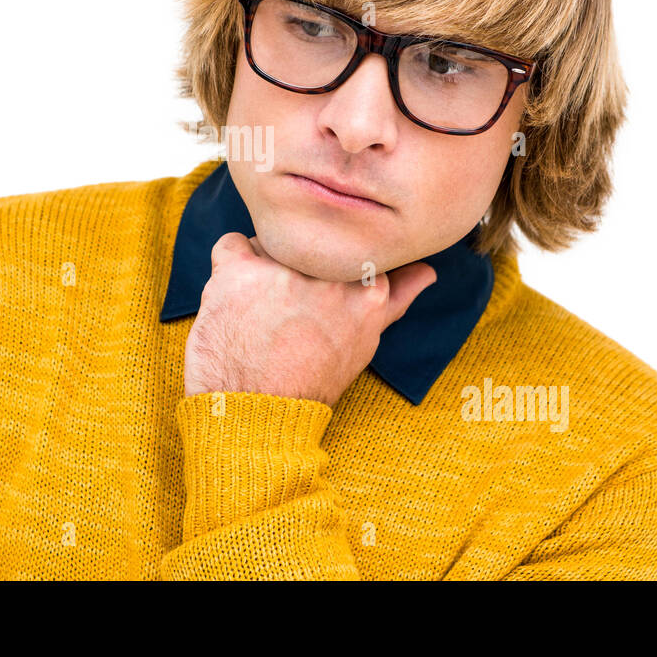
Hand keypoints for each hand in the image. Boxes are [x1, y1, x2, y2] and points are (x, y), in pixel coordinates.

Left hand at [182, 232, 437, 407]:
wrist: (256, 415)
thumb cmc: (311, 380)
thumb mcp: (364, 342)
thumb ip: (396, 299)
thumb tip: (427, 271)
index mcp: (367, 290)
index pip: (345, 250)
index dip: (324, 273)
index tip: (313, 299)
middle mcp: (329, 276)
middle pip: (309, 244)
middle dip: (295, 270)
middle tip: (284, 312)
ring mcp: (284, 271)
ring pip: (270, 241)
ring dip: (262, 269)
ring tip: (260, 313)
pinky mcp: (241, 272)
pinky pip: (231, 244)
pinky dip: (228, 267)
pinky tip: (235, 301)